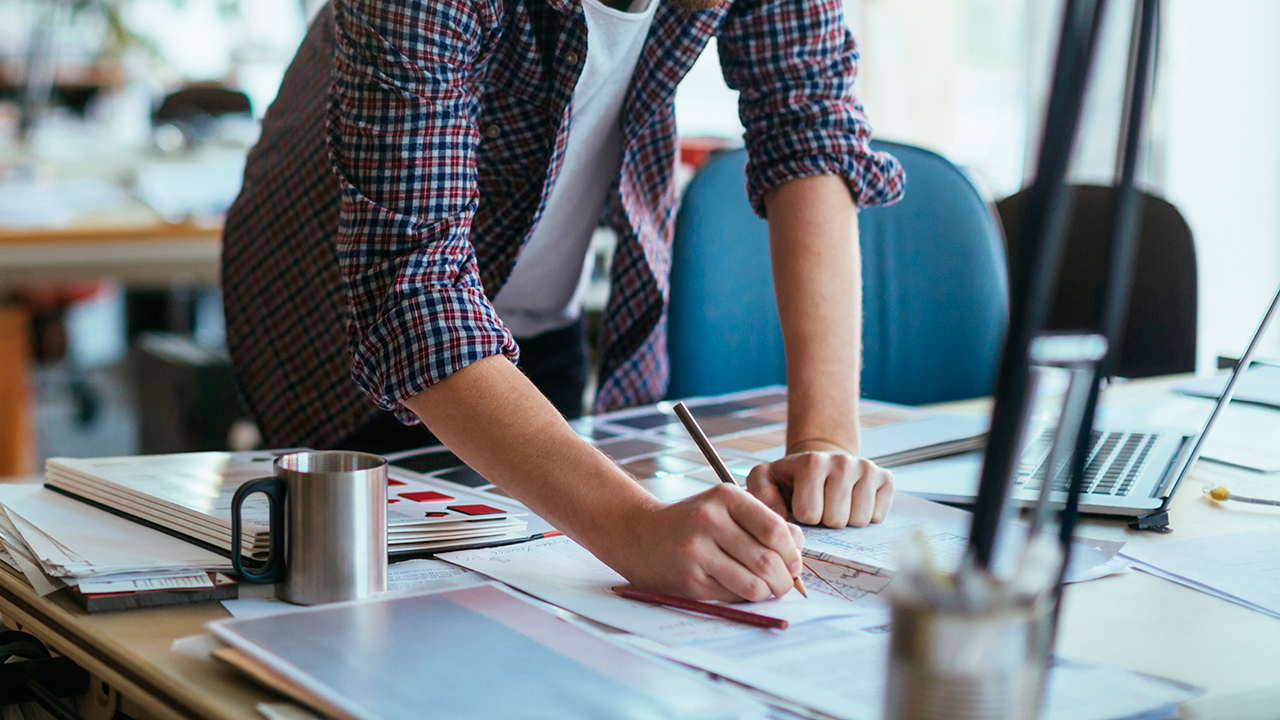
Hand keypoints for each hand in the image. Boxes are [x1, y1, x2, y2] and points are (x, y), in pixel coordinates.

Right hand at [603, 484, 805, 602]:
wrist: (637, 533)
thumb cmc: (692, 522)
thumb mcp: (726, 508)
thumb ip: (764, 522)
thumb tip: (798, 548)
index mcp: (725, 497)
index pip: (776, 530)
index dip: (793, 553)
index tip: (793, 563)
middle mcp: (710, 520)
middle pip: (768, 561)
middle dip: (784, 580)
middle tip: (784, 585)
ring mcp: (696, 551)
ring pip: (753, 585)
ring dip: (767, 594)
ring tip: (765, 590)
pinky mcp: (689, 580)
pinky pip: (731, 597)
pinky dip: (742, 599)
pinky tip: (737, 589)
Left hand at [746, 442, 893, 528]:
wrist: (820, 463)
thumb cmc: (791, 479)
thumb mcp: (766, 480)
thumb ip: (761, 496)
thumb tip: (780, 519)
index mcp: (811, 462)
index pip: (810, 514)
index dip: (804, 517)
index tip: (801, 505)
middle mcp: (842, 461)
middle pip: (837, 520)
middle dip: (825, 521)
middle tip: (821, 506)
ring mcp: (867, 468)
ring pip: (859, 520)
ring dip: (846, 520)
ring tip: (835, 504)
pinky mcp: (886, 478)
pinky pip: (879, 516)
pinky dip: (866, 516)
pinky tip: (853, 502)